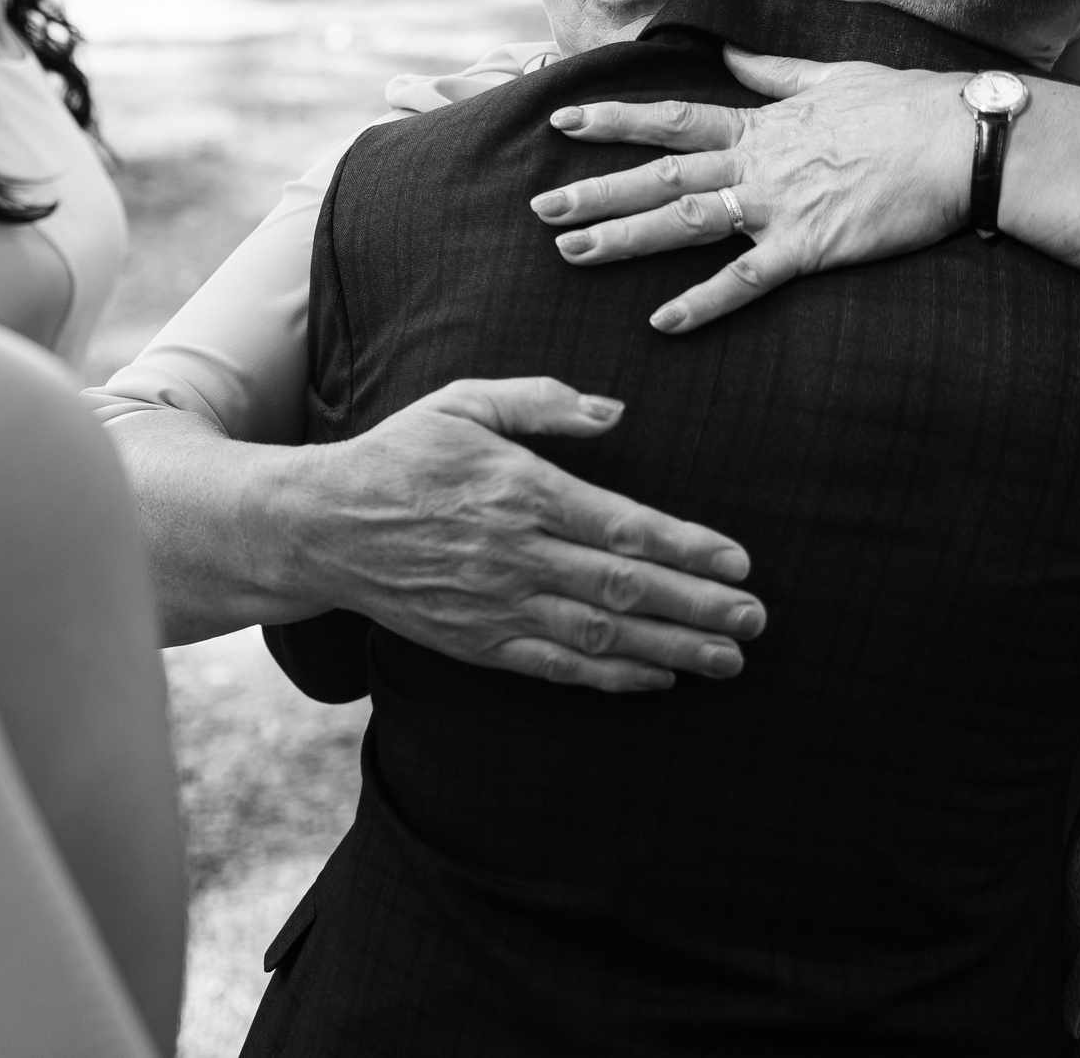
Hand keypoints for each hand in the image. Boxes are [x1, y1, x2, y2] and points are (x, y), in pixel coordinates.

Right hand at [291, 376, 763, 691]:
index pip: (624, 524)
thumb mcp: (463, 401)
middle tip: (758, 620)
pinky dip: (613, 678)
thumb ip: (542, 402)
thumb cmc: (399, 454)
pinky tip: (659, 678)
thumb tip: (615, 413)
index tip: (740, 561)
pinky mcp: (477, 642)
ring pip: (602, 636)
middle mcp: (515, 553)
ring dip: (674, 649)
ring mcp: (497, 604)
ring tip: (730, 660)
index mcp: (520, 490)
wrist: (320, 525)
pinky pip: (558, 667)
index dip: (689, 548)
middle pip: (627, 587)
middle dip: (701, 607)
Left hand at [529, 48, 976, 331]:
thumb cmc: (908, 108)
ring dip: (624, 237)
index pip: (671, 119)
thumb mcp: (833, 76)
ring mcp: (779, 205)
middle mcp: (758, 163)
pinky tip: (663, 322)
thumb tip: (729, 49)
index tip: (563, 118)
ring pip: (684, 220)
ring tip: (571, 252)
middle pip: (659, 175)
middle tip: (538, 207)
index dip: (614, 119)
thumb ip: (773, 70)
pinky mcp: (810, 247)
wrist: (965, 142)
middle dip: (596, 190)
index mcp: (762, 124)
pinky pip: (746, 279)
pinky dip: (704, 301)